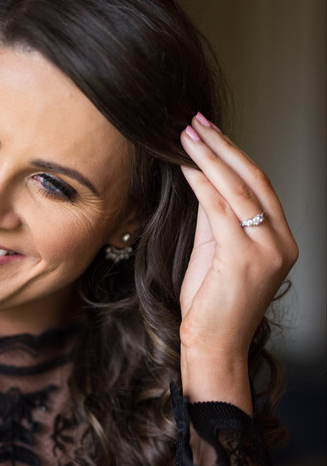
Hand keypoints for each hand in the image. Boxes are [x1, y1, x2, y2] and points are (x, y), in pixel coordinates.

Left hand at [178, 113, 297, 409]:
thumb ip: (215, 220)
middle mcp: (280, 241)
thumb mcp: (215, 254)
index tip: (209, 133)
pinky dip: (202, 182)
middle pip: (254, 179)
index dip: (233, 156)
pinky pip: (221, 209)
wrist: (213, 345)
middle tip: (196, 120)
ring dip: (210, 156)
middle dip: (223, 146)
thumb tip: (202, 182)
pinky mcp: (246, 257)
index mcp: (278, 240)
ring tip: (187, 133)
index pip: (258, 187)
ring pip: (239, 188)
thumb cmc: (211, 305)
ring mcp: (268, 249)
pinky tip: (186, 164)